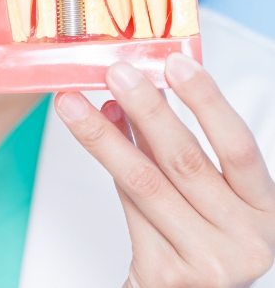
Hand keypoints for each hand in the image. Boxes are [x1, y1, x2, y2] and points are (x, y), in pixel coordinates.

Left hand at [55, 53, 274, 287]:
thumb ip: (173, 146)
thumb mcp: (206, 192)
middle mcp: (245, 237)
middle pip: (184, 159)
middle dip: (145, 108)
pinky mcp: (166, 273)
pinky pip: (128, 206)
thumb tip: (129, 96)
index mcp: (265, 209)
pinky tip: (92, 134)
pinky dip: (109, 167)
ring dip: (104, 135)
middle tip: (115, 73)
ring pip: (144, 181)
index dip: (207, 100)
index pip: (239, 146)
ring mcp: (207, 260)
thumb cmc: (201, 236)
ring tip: (74, 103)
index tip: (175, 62)